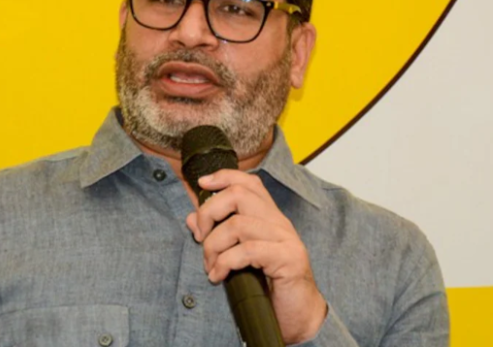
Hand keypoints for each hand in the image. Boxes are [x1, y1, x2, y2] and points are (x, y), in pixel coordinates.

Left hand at [185, 169, 326, 344]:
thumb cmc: (269, 287)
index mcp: (269, 218)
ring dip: (213, 246)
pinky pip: (247, 251)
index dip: (224, 176)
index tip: (201, 183)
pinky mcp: (288, 258)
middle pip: (238, 195)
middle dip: (209, 213)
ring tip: (210, 265)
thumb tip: (192, 218)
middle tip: (200, 237)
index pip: (249, 182)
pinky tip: (218, 276)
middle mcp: (279, 223)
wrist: (299, 317)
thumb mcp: (239, 258)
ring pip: (237, 224)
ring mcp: (285, 239)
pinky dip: (225, 262)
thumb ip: (219, 236)